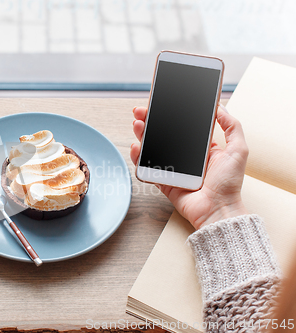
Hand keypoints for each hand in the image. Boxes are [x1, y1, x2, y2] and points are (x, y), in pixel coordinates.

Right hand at [131, 105, 248, 229]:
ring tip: (138, 125)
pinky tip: (136, 147)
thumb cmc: (229, 183)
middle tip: (141, 112)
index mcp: (201, 147)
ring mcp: (172, 168)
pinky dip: (138, 157)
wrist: (218, 209)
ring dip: (142, 134)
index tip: (159, 104)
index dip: (168, 114)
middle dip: (149, 121)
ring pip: (152, 147)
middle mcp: (185, 156)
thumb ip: (232, 126)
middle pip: (162, 134)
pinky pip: (147, 168)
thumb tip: (220, 107)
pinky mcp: (163, 180)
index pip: (181, 126)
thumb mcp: (238, 150)